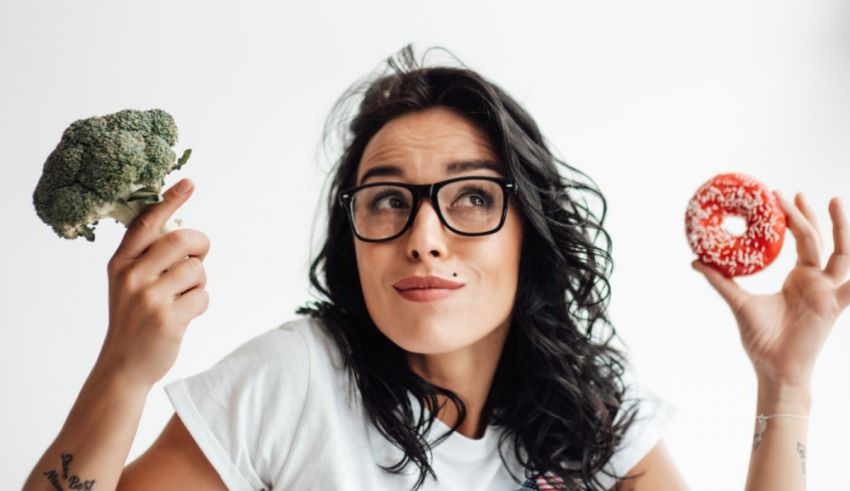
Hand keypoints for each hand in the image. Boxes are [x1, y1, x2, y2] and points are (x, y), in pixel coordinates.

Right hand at [95, 178, 210, 388]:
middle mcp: (132, 277)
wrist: (123, 366)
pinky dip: (201, 303)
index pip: (146, 223)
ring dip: (200, 280)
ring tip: (185, 295)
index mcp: (121, 263)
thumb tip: (185, 235)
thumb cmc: (133, 319)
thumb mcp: (128, 284)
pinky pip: (202, 296)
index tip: (188, 183)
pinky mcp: (167, 320)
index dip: (169, 201)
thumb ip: (148, 258)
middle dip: (200, 244)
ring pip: (196, 269)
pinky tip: (186, 315)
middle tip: (201, 255)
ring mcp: (149, 299)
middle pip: (181, 240)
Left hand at [692, 192, 849, 387]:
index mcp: (799, 279)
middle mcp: (816, 282)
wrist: (772, 368)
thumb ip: (720, 280)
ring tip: (834, 201)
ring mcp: (827, 293)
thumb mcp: (738, 301)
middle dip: (808, 215)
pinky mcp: (833, 307)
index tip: (779, 197)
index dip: (793, 218)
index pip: (801, 241)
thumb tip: (696, 260)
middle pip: (817, 240)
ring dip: (840, 228)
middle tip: (795, 193)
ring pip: (841, 254)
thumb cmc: (761, 340)